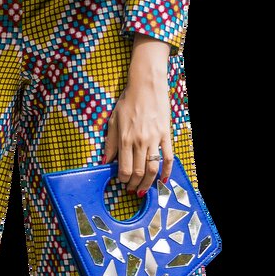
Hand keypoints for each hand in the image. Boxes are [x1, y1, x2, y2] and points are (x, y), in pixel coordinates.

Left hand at [104, 40, 172, 194]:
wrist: (147, 85)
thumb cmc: (128, 101)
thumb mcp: (113, 119)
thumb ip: (110, 143)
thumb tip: (105, 162)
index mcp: (125, 138)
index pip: (124, 168)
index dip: (123, 180)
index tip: (121, 182)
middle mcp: (140, 141)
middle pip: (139, 172)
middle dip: (134, 185)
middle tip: (131, 190)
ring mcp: (154, 139)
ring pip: (153, 169)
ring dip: (148, 184)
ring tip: (143, 190)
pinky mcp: (166, 135)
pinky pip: (168, 158)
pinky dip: (166, 172)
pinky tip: (163, 181)